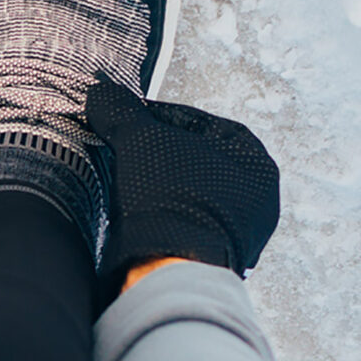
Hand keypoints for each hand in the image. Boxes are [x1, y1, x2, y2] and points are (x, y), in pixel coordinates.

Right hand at [85, 76, 280, 293]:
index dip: (159, 117)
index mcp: (257, 164)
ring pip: (187, 195)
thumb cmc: (171, 200)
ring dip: (157, 188)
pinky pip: (181, 226)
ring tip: (127, 183)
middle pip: (195, 161)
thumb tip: (103, 92)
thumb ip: (121, 111)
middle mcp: (256, 202)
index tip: (130, 119)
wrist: (167, 268)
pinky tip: (135, 215)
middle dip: (158, 154)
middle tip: (126, 149)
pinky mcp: (210, 261)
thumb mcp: (141, 140)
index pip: (202, 124)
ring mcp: (236, 236)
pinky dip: (159, 217)